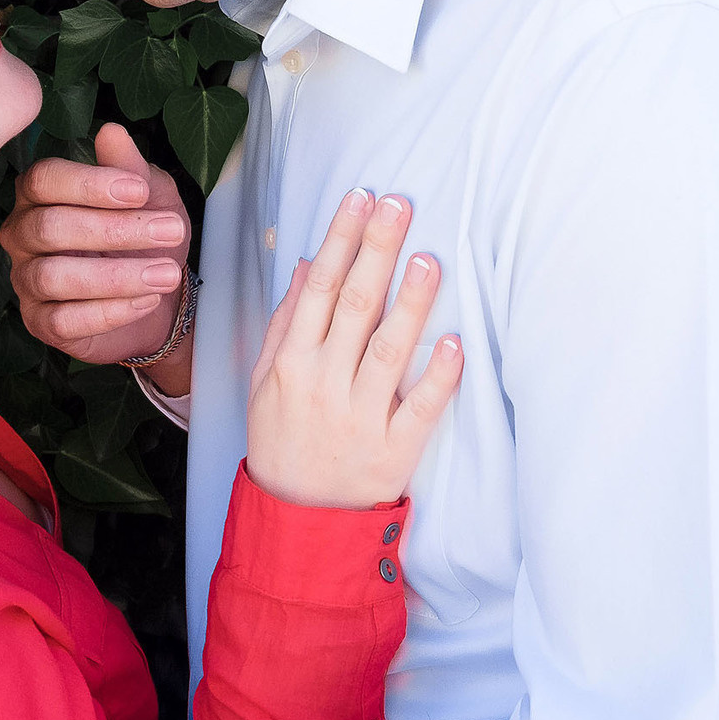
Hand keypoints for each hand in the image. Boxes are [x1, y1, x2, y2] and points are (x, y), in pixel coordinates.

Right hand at [1, 123, 194, 370]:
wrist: (158, 298)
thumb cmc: (143, 237)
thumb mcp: (149, 195)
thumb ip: (129, 165)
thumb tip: (111, 131)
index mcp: (40, 193)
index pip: (43, 179)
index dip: (88, 183)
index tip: (138, 191)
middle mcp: (22, 233)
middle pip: (49, 226)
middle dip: (115, 230)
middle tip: (169, 231)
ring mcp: (25, 280)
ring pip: (53, 276)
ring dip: (117, 276)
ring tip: (166, 273)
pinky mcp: (39, 322)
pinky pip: (62, 320)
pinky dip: (109, 311)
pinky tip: (146, 301)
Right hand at [246, 190, 464, 509]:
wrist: (297, 521)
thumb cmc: (281, 442)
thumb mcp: (265, 381)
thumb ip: (285, 323)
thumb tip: (303, 264)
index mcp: (291, 361)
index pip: (318, 286)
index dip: (341, 239)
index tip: (361, 199)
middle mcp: (324, 383)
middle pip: (353, 305)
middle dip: (376, 250)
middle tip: (399, 205)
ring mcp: (360, 417)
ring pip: (387, 350)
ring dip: (409, 303)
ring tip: (428, 259)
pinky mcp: (392, 451)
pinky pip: (419, 410)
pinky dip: (437, 377)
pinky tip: (453, 342)